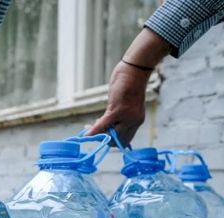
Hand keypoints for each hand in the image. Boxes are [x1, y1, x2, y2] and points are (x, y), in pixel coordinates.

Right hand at [89, 28, 170, 145]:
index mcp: (137, 121)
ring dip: (98, 133)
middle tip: (94, 129)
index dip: (112, 140)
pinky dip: (93, 130)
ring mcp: (126, 117)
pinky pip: (102, 125)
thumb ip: (121, 117)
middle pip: (116, 140)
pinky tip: (86, 134)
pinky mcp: (117, 111)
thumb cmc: (130, 84)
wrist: (135, 71)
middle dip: (103, 138)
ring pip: (109, 134)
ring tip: (91, 125)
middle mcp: (134, 121)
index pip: (124, 140)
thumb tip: (106, 127)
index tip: (103, 134)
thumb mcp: (128, 105)